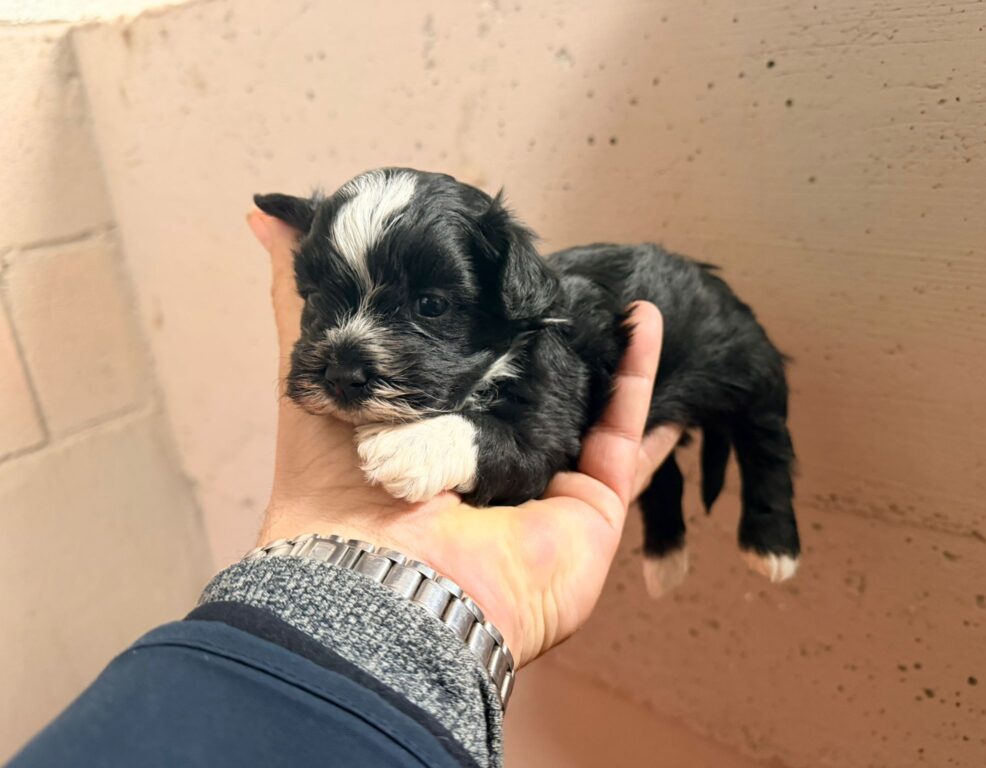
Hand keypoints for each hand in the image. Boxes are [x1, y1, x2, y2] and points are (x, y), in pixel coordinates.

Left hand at [248, 210, 681, 666]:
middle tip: (569, 289)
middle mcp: (489, 467)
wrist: (384, 580)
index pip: (471, 376)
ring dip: (609, 355)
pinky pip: (626, 437)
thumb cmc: (338, 488)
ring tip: (623, 296)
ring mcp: (545, 489)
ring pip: (590, 411)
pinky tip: (647, 320)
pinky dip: (640, 378)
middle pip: (534, 393)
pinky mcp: (593, 506)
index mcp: (431, 442)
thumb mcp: (313, 379)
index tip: (502, 282)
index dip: (491, 331)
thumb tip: (263, 215)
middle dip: (556, 344)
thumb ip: (300, 306)